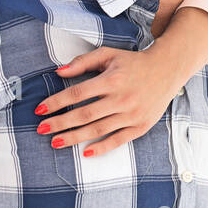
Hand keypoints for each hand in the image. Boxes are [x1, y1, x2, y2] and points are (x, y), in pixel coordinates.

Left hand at [35, 45, 186, 156]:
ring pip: (98, 130)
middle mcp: (122, 98)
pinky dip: (102, 148)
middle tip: (41, 129)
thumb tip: (58, 72)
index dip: (56, 102)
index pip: (78, 93)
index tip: (40, 110)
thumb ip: (83, 62)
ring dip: (74, 137)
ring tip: (55, 142)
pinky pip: (119, 140)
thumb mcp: (109, 55)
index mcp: (112, 79)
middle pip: (84, 115)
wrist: (167, 70)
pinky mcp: (141, 126)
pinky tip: (86, 153)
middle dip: (60, 123)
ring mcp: (132, 114)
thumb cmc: (133, 62)